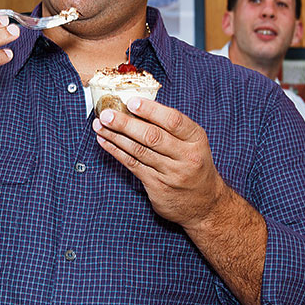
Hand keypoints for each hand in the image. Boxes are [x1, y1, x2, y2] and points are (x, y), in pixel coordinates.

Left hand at [91, 97, 226, 228]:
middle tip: (106, 114)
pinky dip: (117, 152)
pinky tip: (105, 141)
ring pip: (139, 151)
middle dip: (126, 124)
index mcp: (196, 139)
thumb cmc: (194, 164)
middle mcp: (186, 156)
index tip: (131, 101)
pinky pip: (133, 165)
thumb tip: (136, 107)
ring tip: (99, 125)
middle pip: (153, 137)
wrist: (205, 203)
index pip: (173, 121)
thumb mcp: (193, 143)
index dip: (151, 110)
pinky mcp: (157, 186)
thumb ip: (171, 128)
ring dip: (116, 136)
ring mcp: (171, 173)